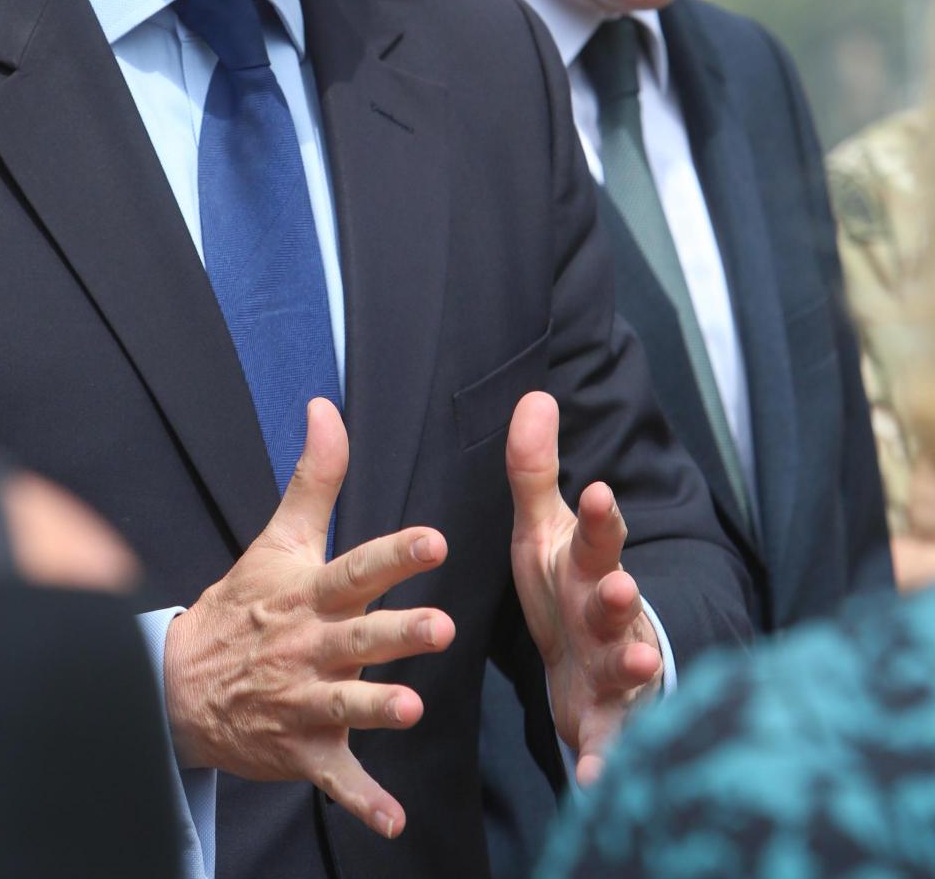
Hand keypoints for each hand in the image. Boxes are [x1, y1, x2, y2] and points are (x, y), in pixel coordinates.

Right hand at [164, 397, 454, 838]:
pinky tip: (395, 822)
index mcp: (308, 594)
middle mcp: (308, 647)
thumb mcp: (277, 540)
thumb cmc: (244, 604)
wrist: (180, 684)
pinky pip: (335, 781)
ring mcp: (302, 703)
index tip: (433, 542)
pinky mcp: (302, 752)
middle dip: (397, 637)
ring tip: (411, 710)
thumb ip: (315, 478)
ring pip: (347, 707)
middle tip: (441, 629)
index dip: (394, 555)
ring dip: (378, 711)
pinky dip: (362, 804)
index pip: (355, 568)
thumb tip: (327, 408)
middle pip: (359, 639)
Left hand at [508, 390, 661, 785]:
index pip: (601, 538)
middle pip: (619, 601)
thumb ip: (535, 470)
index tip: (599, 493)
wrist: (591, 668)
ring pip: (629, 665)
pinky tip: (596, 776)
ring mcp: (617, 670)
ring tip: (636, 663)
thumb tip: (535, 395)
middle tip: (621, 585)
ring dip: (632, 664)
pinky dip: (606, 760)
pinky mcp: (609, 723)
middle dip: (621, 593)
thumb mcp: (544, 532)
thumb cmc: (567, 590)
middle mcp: (612, 615)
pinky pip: (610, 742)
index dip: (603, 519)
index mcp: (591, 567)